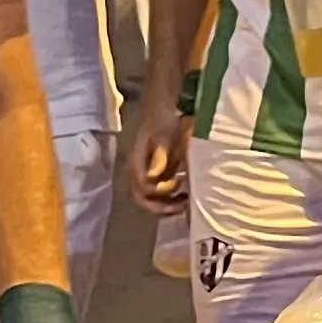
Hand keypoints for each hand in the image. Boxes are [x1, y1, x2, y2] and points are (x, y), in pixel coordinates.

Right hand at [129, 99, 189, 216]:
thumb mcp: (164, 136)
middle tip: (182, 205)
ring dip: (166, 207)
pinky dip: (169, 202)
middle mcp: (136, 173)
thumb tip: (153, 177)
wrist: (162, 114)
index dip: (159, 191)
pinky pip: (157, 198)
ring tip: (185, 203)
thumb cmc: (164, 123)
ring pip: (149, 202)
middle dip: (162, 207)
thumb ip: (159, 156)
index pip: (142, 186)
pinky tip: (185, 198)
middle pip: (143, 199)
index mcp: (136, 163)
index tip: (177, 184)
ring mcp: (142, 178)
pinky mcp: (152, 179)